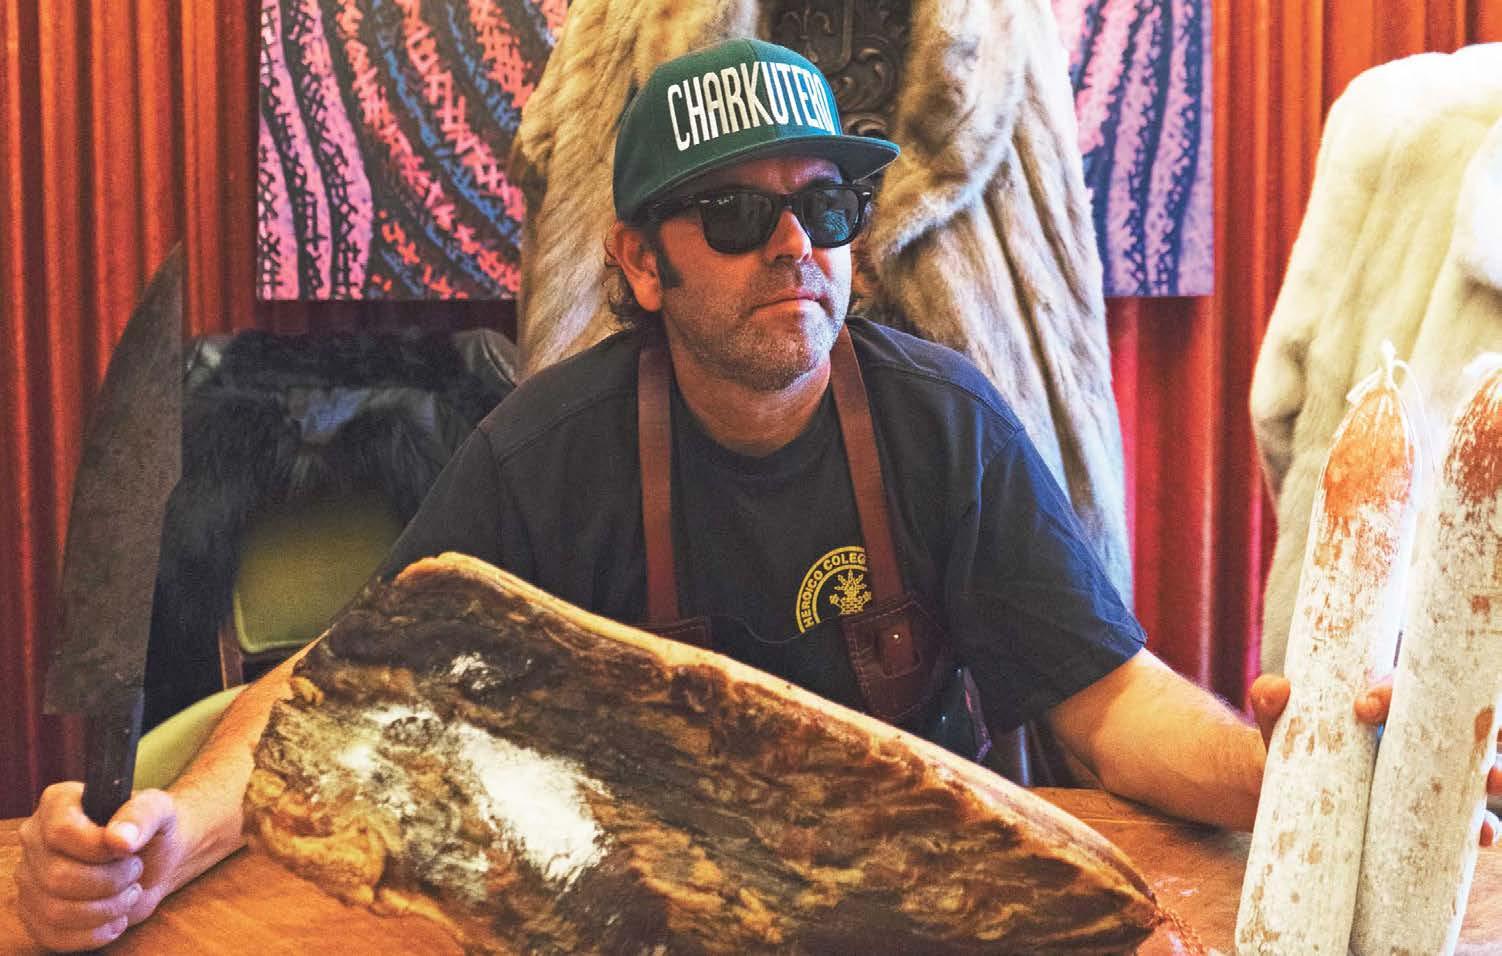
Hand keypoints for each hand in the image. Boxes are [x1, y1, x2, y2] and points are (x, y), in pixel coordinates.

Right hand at [15, 782, 186, 950]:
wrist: (154, 861)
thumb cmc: (151, 829)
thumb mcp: (159, 810)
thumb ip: (143, 815)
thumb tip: (120, 839)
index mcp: (57, 804)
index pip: (61, 833)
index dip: (99, 849)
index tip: (127, 849)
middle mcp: (35, 840)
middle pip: (58, 877)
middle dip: (109, 881)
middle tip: (135, 871)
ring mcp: (31, 879)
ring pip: (55, 911)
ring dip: (106, 909)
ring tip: (129, 893)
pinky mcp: (36, 914)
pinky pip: (54, 937)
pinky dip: (95, 934)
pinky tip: (116, 918)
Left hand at [1247, 674, 1501, 846]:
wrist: (1285, 785)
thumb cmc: (1292, 740)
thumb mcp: (1279, 721)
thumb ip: (1271, 702)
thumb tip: (1275, 689)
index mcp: (1384, 698)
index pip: (1401, 684)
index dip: (1388, 691)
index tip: (1362, 706)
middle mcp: (1416, 729)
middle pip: (1462, 719)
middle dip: (1483, 724)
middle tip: (1489, 733)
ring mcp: (1426, 768)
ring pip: (1474, 766)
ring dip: (1492, 774)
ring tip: (1494, 784)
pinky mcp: (1425, 806)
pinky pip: (1462, 815)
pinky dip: (1477, 824)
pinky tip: (1482, 834)